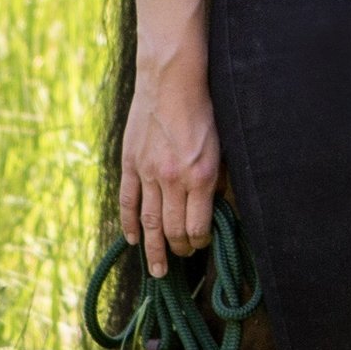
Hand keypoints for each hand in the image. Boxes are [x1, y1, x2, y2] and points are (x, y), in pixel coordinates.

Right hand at [121, 46, 221, 277]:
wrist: (173, 80)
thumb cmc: (205, 109)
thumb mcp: (222, 145)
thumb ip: (217, 178)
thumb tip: (215, 205)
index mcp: (200, 176)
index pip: (197, 226)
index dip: (200, 241)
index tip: (202, 245)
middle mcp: (173, 179)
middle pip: (171, 229)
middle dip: (179, 248)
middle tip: (182, 258)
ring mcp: (148, 173)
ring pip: (148, 221)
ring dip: (153, 249)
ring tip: (157, 269)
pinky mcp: (130, 163)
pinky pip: (128, 201)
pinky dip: (129, 223)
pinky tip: (132, 239)